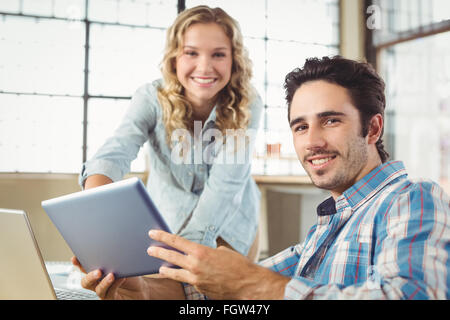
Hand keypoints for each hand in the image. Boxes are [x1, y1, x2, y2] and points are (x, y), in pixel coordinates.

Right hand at [71, 256, 148, 299]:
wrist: (142, 288)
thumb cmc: (131, 274)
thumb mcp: (123, 263)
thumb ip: (114, 258)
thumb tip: (111, 249)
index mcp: (98, 270)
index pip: (85, 267)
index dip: (78, 263)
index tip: (75, 259)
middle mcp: (98, 283)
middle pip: (86, 282)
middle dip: (89, 276)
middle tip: (98, 271)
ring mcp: (104, 292)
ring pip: (97, 289)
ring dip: (104, 282)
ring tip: (112, 275)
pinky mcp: (111, 299)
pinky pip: (109, 294)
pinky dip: (114, 285)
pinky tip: (121, 278)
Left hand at [147, 230, 289, 299]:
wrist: (247, 284)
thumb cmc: (239, 265)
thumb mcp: (223, 252)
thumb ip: (209, 251)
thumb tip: (203, 254)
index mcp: (201, 252)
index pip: (176, 242)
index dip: (163, 236)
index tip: (153, 233)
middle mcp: (195, 265)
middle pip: (170, 257)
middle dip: (158, 252)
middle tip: (149, 250)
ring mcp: (196, 279)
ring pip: (175, 273)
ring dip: (166, 269)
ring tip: (160, 267)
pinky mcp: (199, 288)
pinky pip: (188, 281)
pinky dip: (184, 277)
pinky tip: (182, 275)